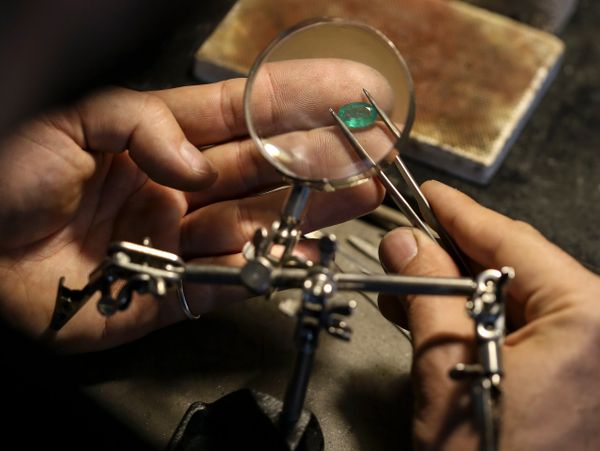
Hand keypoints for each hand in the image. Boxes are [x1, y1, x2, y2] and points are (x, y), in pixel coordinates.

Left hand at [0, 60, 387, 352]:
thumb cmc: (10, 179)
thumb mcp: (70, 121)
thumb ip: (140, 124)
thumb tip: (194, 166)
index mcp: (159, 138)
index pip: (242, 113)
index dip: (297, 99)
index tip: (347, 89)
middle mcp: (179, 186)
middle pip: (264, 170)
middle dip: (320, 158)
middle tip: (370, 150)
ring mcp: (180, 238)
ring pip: (259, 223)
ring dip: (310, 211)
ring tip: (359, 196)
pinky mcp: (173, 288)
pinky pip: (229, 281)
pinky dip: (267, 270)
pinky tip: (305, 255)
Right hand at [378, 181, 599, 449]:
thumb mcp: (444, 370)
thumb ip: (425, 295)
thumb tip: (407, 245)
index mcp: (588, 319)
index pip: (510, 240)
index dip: (457, 213)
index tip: (427, 195)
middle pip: (515, 268)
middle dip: (451, 254)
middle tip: (407, 242)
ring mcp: (591, 358)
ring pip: (515, 301)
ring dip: (458, 291)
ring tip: (411, 283)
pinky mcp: (578, 380)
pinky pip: (523, 332)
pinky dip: (476, 322)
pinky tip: (440, 317)